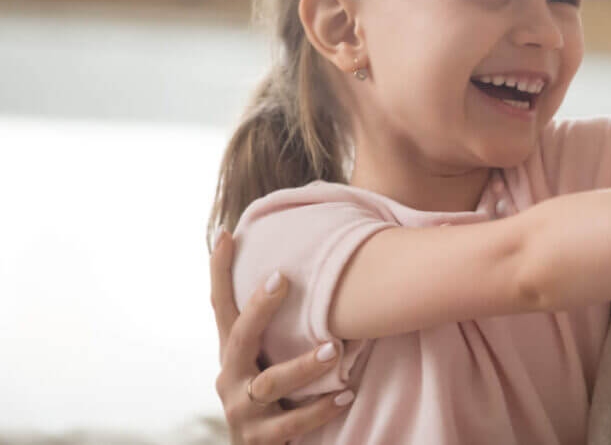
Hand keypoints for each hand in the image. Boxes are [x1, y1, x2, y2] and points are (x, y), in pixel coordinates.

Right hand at [210, 229, 352, 444]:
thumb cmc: (275, 398)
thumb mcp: (269, 359)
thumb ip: (281, 327)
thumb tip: (311, 270)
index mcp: (232, 354)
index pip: (221, 306)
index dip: (219, 271)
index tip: (227, 233)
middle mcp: (229, 378)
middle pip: (239, 336)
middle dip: (259, 308)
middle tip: (282, 279)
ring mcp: (241, 410)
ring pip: (271, 382)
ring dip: (304, 365)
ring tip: (335, 349)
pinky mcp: (259, 440)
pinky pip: (292, 424)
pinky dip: (321, 409)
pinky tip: (346, 394)